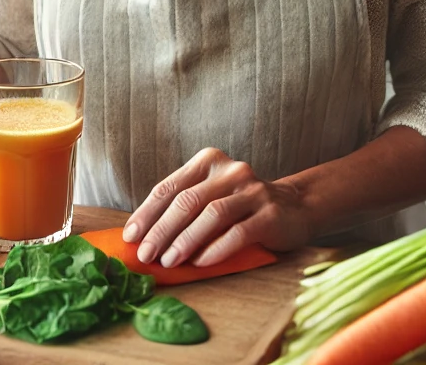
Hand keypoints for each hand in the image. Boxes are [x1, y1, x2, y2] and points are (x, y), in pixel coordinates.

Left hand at [121, 148, 310, 268]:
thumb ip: (185, 207)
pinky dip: (215, 249)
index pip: (170, 187)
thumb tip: (143, 237)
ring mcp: (252, 190)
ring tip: (169, 262)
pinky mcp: (270, 213)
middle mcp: (230, 170)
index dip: (147, 212)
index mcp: (208, 162)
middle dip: (161, 230)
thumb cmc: (240, 205)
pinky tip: (200, 263)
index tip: (131, 237)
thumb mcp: (212, 196)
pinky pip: (238, 232)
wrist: (294, 206)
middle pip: (187, 201)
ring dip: (185, 241)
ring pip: (211, 214)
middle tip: (146, 255)